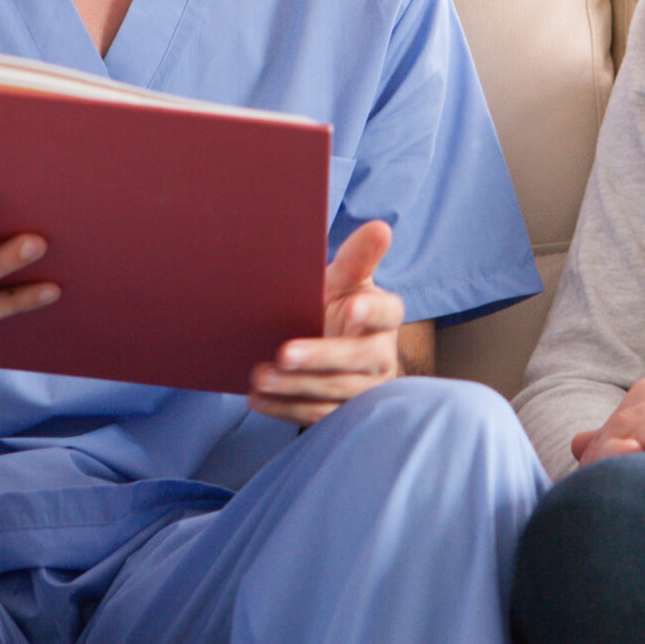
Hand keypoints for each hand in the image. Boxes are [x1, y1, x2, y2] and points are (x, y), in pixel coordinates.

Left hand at [250, 221, 403, 424]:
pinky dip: (285, 408)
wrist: (324, 342)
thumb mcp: (343, 280)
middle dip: (319, 357)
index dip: (372, 312)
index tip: (352, 308)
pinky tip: (257, 398)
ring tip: (260, 377)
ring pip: (334, 391)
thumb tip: (380, 228)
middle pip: (356, 359)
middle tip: (283, 353)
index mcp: (384, 316)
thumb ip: (358, 258)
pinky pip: (316, 416)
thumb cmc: (333, 303)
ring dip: (295, 386)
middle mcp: (381, 355)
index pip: (387, 312)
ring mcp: (364, 388)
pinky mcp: (342, 413)